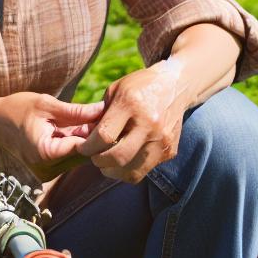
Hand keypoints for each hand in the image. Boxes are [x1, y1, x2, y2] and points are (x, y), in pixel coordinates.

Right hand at [0, 92, 106, 181]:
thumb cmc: (16, 109)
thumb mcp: (46, 104)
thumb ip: (76, 111)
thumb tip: (103, 108)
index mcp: (45, 153)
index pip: (84, 146)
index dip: (98, 130)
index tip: (109, 115)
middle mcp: (46, 169)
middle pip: (83, 155)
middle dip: (95, 136)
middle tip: (105, 114)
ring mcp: (46, 173)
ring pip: (79, 158)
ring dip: (86, 141)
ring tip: (92, 119)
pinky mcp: (48, 172)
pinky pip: (70, 159)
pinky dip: (76, 145)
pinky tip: (80, 128)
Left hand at [76, 62, 189, 182]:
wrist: (175, 85)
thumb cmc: (138, 86)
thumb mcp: (114, 90)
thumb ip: (99, 114)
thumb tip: (83, 136)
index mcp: (131, 105)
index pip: (104, 136)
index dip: (88, 147)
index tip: (82, 148)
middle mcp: (149, 124)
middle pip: (118, 157)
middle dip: (99, 162)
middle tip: (94, 157)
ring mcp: (162, 140)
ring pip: (132, 171)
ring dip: (114, 171)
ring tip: (107, 162)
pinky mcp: (169, 151)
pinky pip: (144, 170)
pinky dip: (129, 169)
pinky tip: (124, 159)